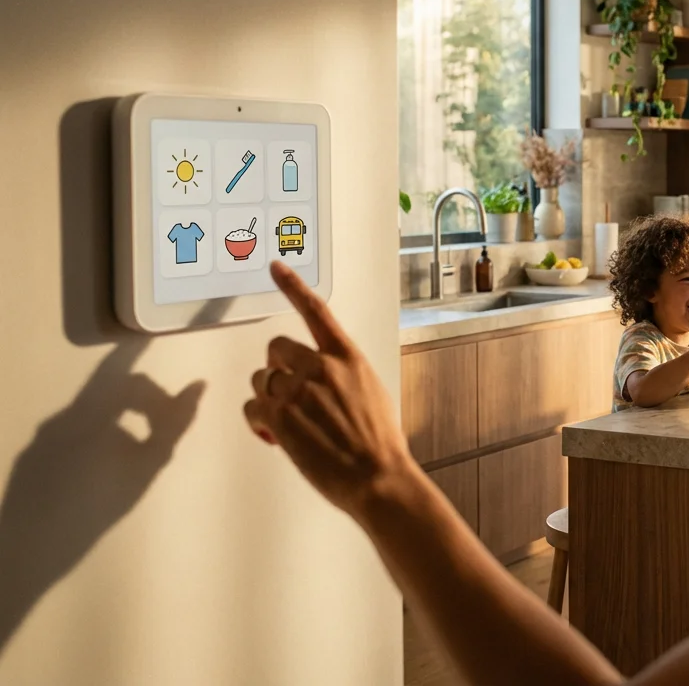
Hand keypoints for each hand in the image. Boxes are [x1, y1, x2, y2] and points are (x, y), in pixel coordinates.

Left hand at [244, 262, 419, 517]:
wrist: (377, 476)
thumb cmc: (380, 444)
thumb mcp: (372, 394)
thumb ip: (344, 377)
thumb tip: (324, 381)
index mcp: (348, 358)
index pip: (316, 312)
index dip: (293, 286)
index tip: (276, 267)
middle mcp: (321, 367)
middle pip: (275, 349)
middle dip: (276, 369)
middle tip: (288, 395)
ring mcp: (298, 391)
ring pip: (260, 380)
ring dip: (268, 399)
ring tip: (289, 423)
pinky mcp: (280, 417)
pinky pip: (252, 408)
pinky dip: (259, 422)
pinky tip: (276, 436)